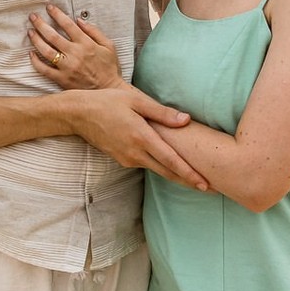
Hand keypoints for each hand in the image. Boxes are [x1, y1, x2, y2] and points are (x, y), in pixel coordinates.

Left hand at [29, 3, 122, 89]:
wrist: (108, 90)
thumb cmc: (109, 67)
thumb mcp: (108, 45)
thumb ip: (94, 31)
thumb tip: (79, 20)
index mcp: (86, 44)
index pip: (68, 25)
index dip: (57, 14)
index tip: (49, 8)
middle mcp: (75, 54)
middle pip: (52, 36)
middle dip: (41, 24)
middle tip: (33, 17)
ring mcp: (67, 67)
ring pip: (46, 51)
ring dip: (36, 40)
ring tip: (30, 32)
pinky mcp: (62, 79)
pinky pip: (45, 70)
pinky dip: (36, 62)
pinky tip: (31, 54)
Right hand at [66, 84, 207, 190]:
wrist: (78, 114)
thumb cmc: (107, 102)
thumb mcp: (136, 101)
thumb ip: (162, 113)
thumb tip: (186, 120)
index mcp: (141, 137)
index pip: (171, 161)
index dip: (189, 174)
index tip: (205, 184)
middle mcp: (135, 153)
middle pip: (167, 172)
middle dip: (189, 182)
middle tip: (211, 189)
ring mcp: (127, 159)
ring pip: (157, 170)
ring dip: (176, 175)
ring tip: (195, 179)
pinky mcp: (122, 159)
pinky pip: (146, 164)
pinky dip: (161, 167)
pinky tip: (170, 165)